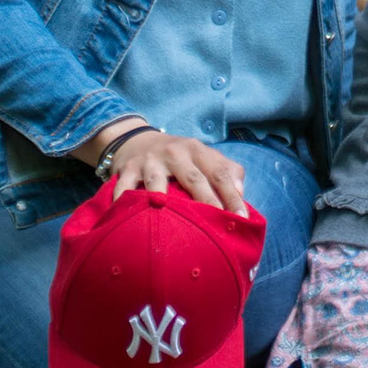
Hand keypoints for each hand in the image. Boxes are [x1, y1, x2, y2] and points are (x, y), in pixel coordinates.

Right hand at [84, 123, 247, 210]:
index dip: (232, 196)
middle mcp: (174, 152)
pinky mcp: (127, 170)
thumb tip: (240, 192)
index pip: (220, 173)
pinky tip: (127, 219)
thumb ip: (226, 171)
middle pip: (193, 179)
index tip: (242, 219)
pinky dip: (125, 202)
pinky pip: (125, 189)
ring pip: (157, 182)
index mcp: (197, 150)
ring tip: (170, 223)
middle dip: (207, 202)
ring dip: (162, 201)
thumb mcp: (203, 156)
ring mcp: (149, 161)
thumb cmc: (178, 157)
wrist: (135, 140)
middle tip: (217, 227)